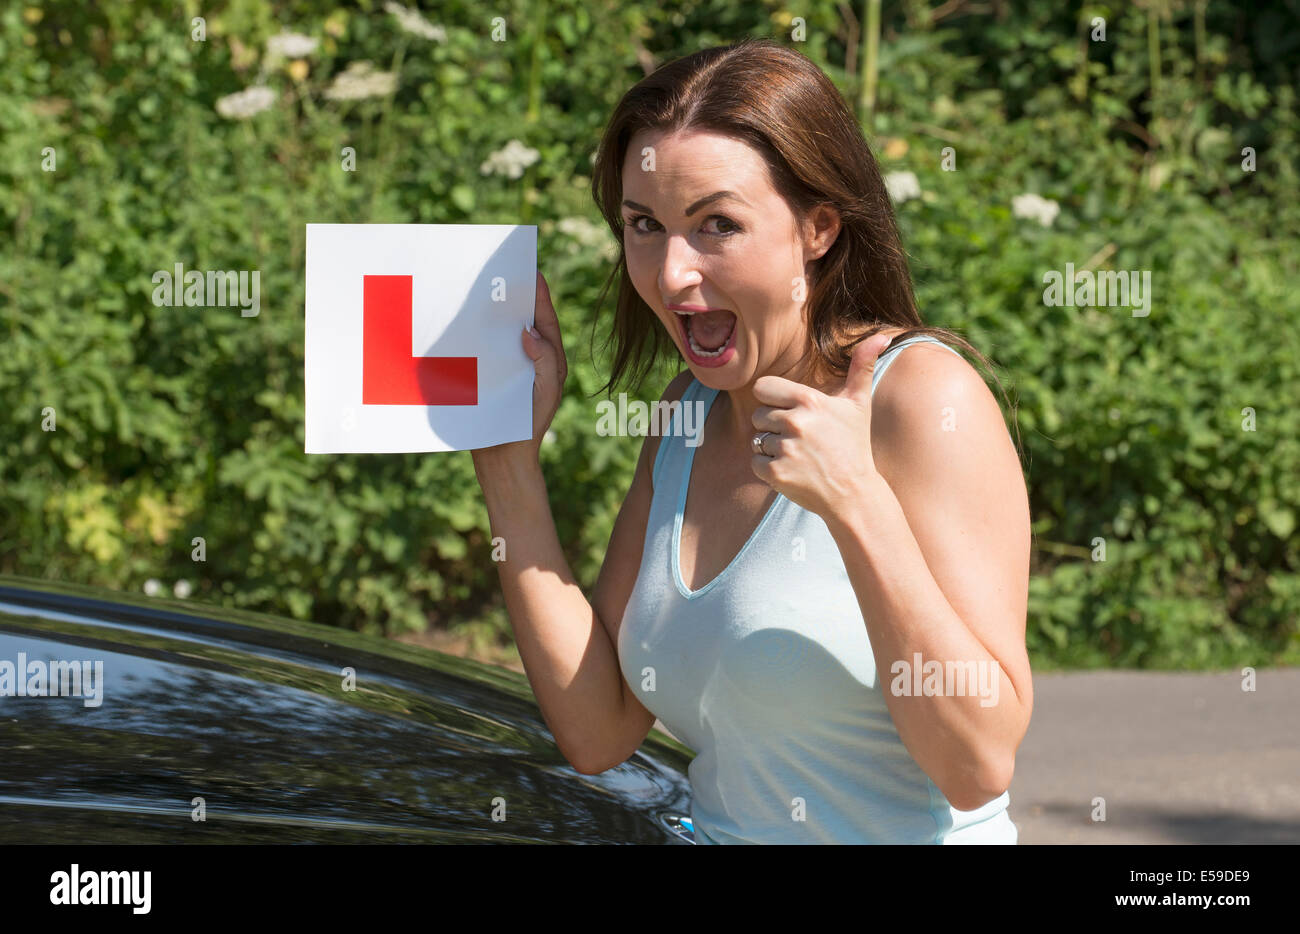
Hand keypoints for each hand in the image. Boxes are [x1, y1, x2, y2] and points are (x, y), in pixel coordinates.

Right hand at [472, 270, 566, 468]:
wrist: (503, 459)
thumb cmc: (530, 426)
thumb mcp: (546, 393)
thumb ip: (546, 362)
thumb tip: (531, 330)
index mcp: (549, 360)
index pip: (546, 321)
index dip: (540, 296)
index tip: (532, 272)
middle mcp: (529, 359)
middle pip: (524, 321)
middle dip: (516, 298)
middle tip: (504, 272)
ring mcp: (508, 367)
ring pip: (502, 334)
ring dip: (494, 314)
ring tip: (483, 290)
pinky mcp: (488, 376)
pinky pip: (484, 350)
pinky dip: (477, 336)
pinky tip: (464, 323)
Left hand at [749, 333, 894, 518]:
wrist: (854, 494)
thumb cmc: (854, 445)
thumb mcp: (859, 404)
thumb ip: (862, 366)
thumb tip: (881, 336)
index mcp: (809, 401)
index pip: (762, 388)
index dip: (773, 400)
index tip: (790, 412)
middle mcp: (795, 422)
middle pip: (758, 416)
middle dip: (773, 427)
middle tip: (801, 439)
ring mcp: (785, 449)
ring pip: (756, 440)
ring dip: (771, 449)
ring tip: (799, 456)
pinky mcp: (776, 473)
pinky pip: (755, 463)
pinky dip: (768, 469)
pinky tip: (792, 471)